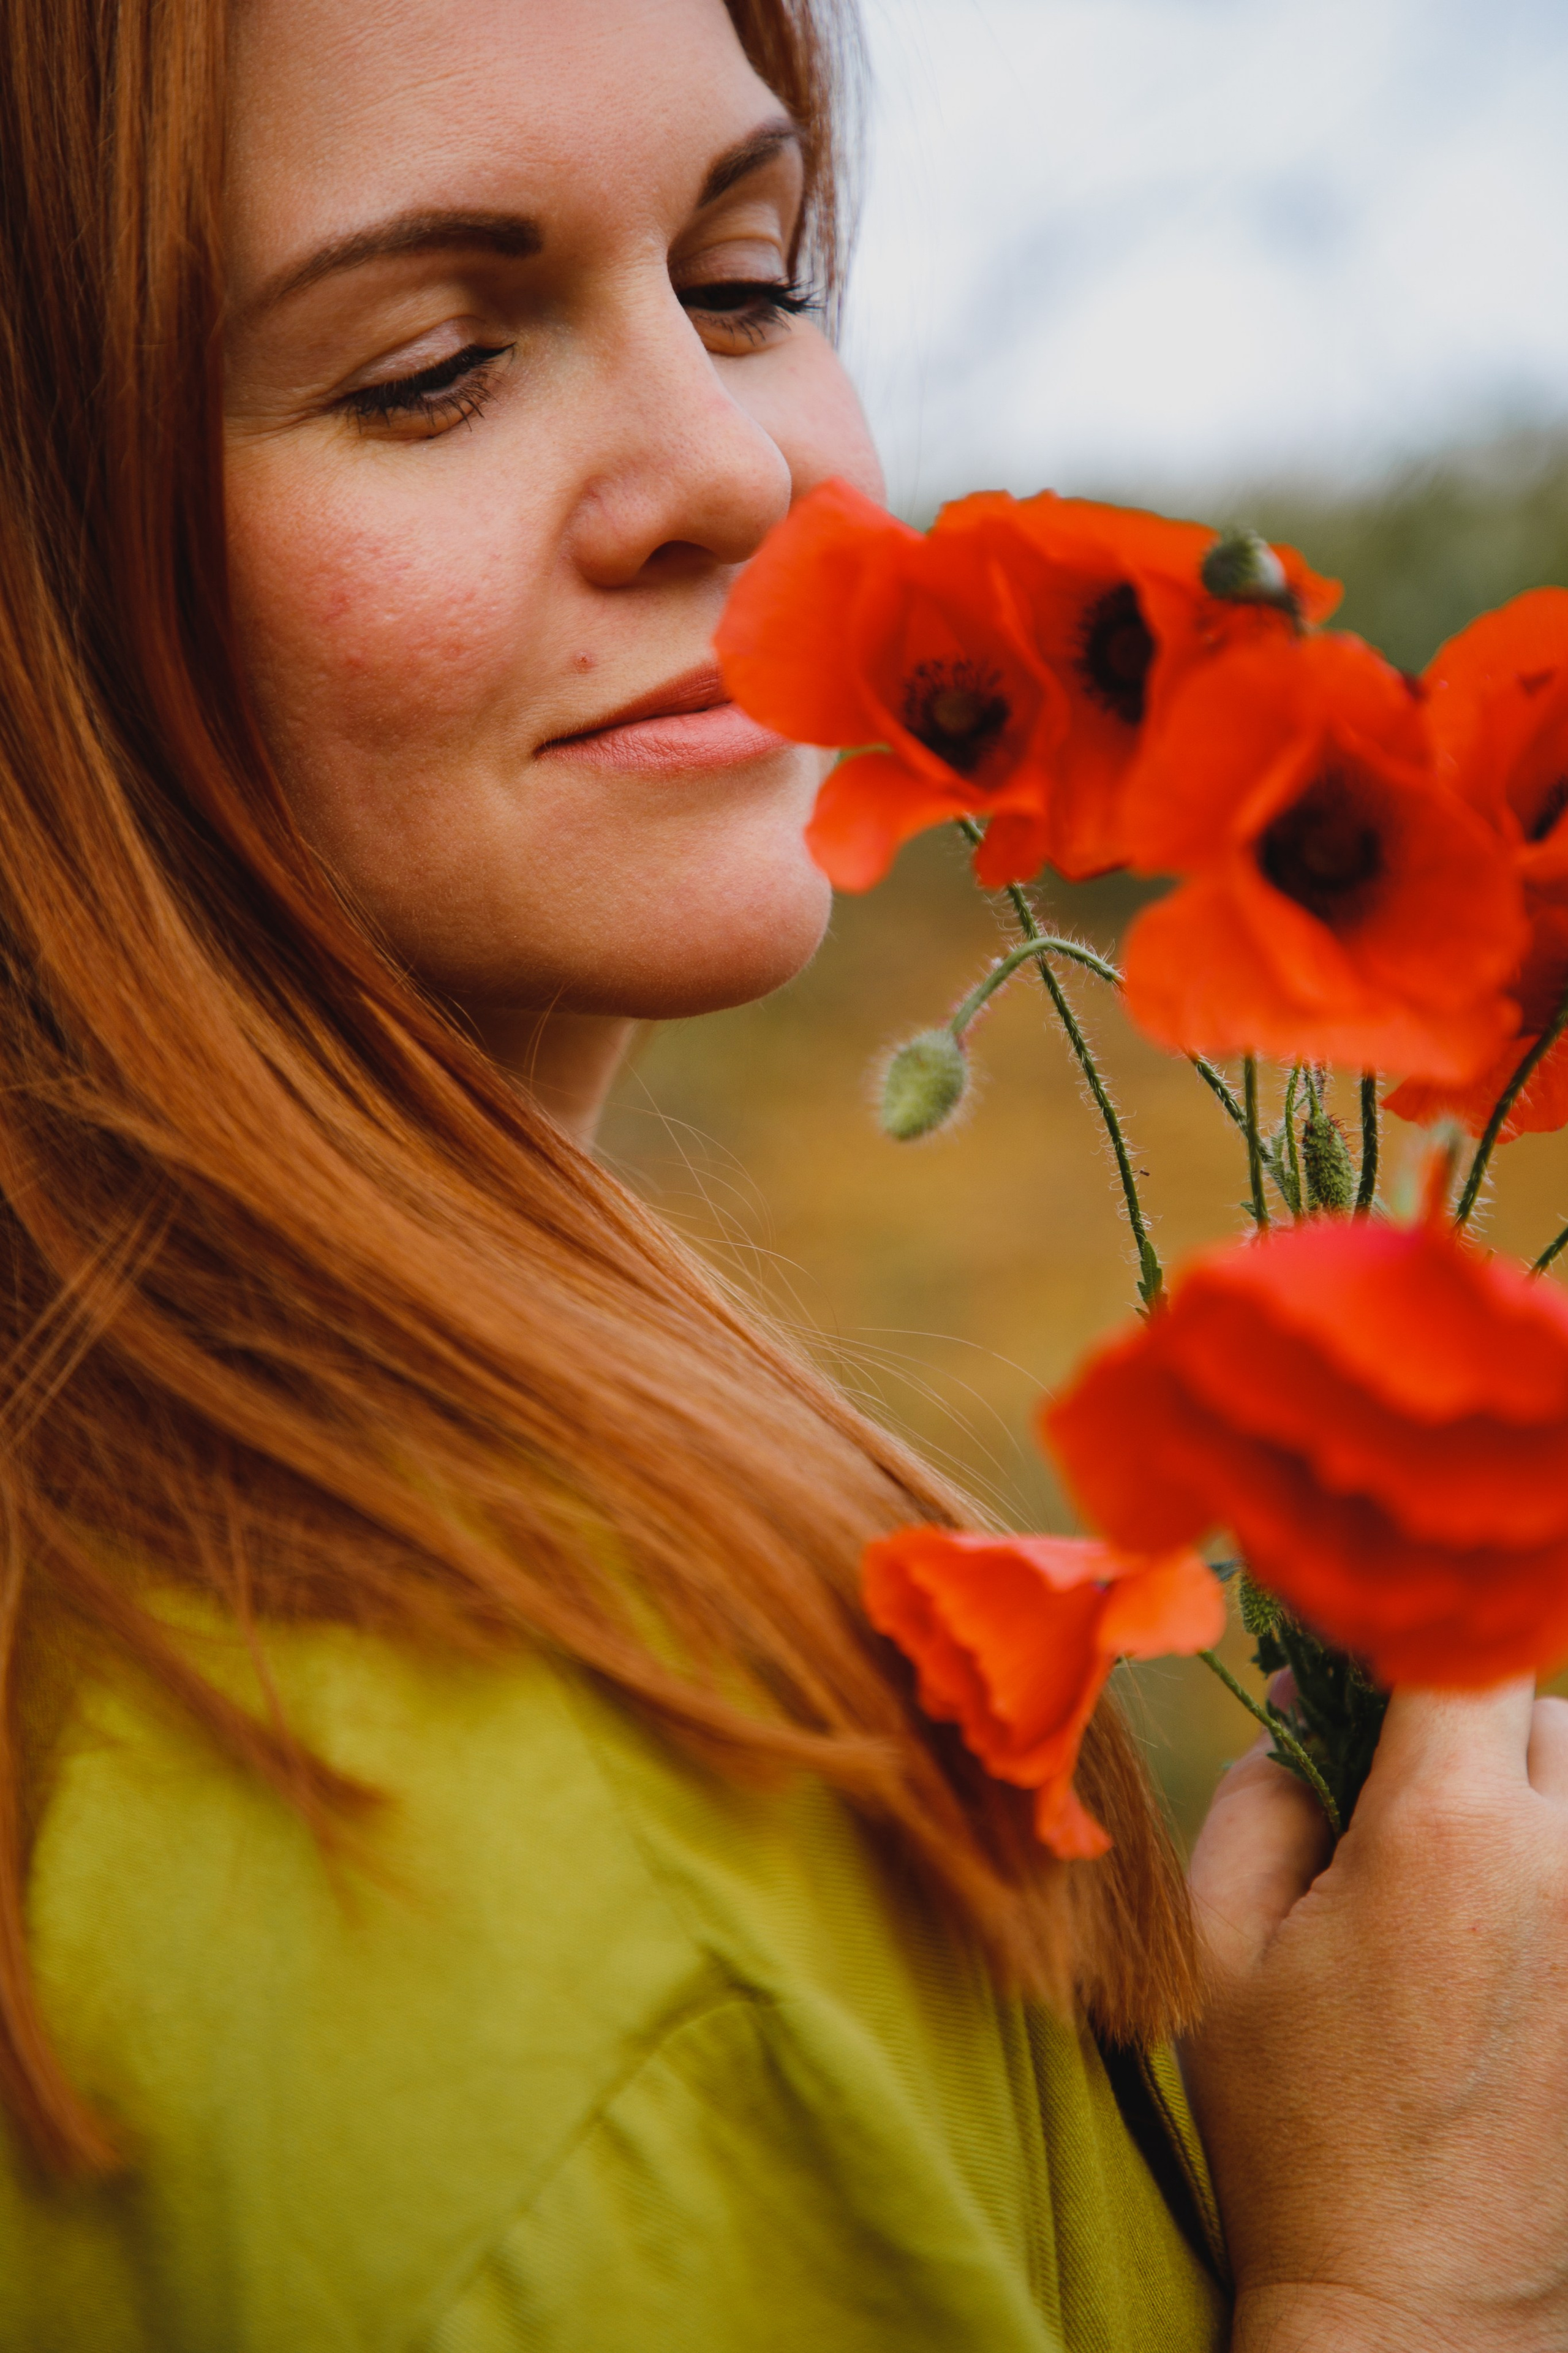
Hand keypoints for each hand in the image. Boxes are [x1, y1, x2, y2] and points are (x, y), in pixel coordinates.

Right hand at [1184, 1683, 1567, 2352]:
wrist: (1421, 2311)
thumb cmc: (1298, 2130)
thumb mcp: (1222, 1950)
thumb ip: (1258, 1799)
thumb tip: (1302, 1725)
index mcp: (1445, 1833)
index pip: (1458, 1651)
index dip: (1403, 1637)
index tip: (1352, 1665)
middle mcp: (1567, 1863)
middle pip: (1544, 1710)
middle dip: (1470, 1727)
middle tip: (1399, 1790)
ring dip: (1537, 1794)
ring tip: (1466, 1871)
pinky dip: (1558, 1870)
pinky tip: (1510, 1937)